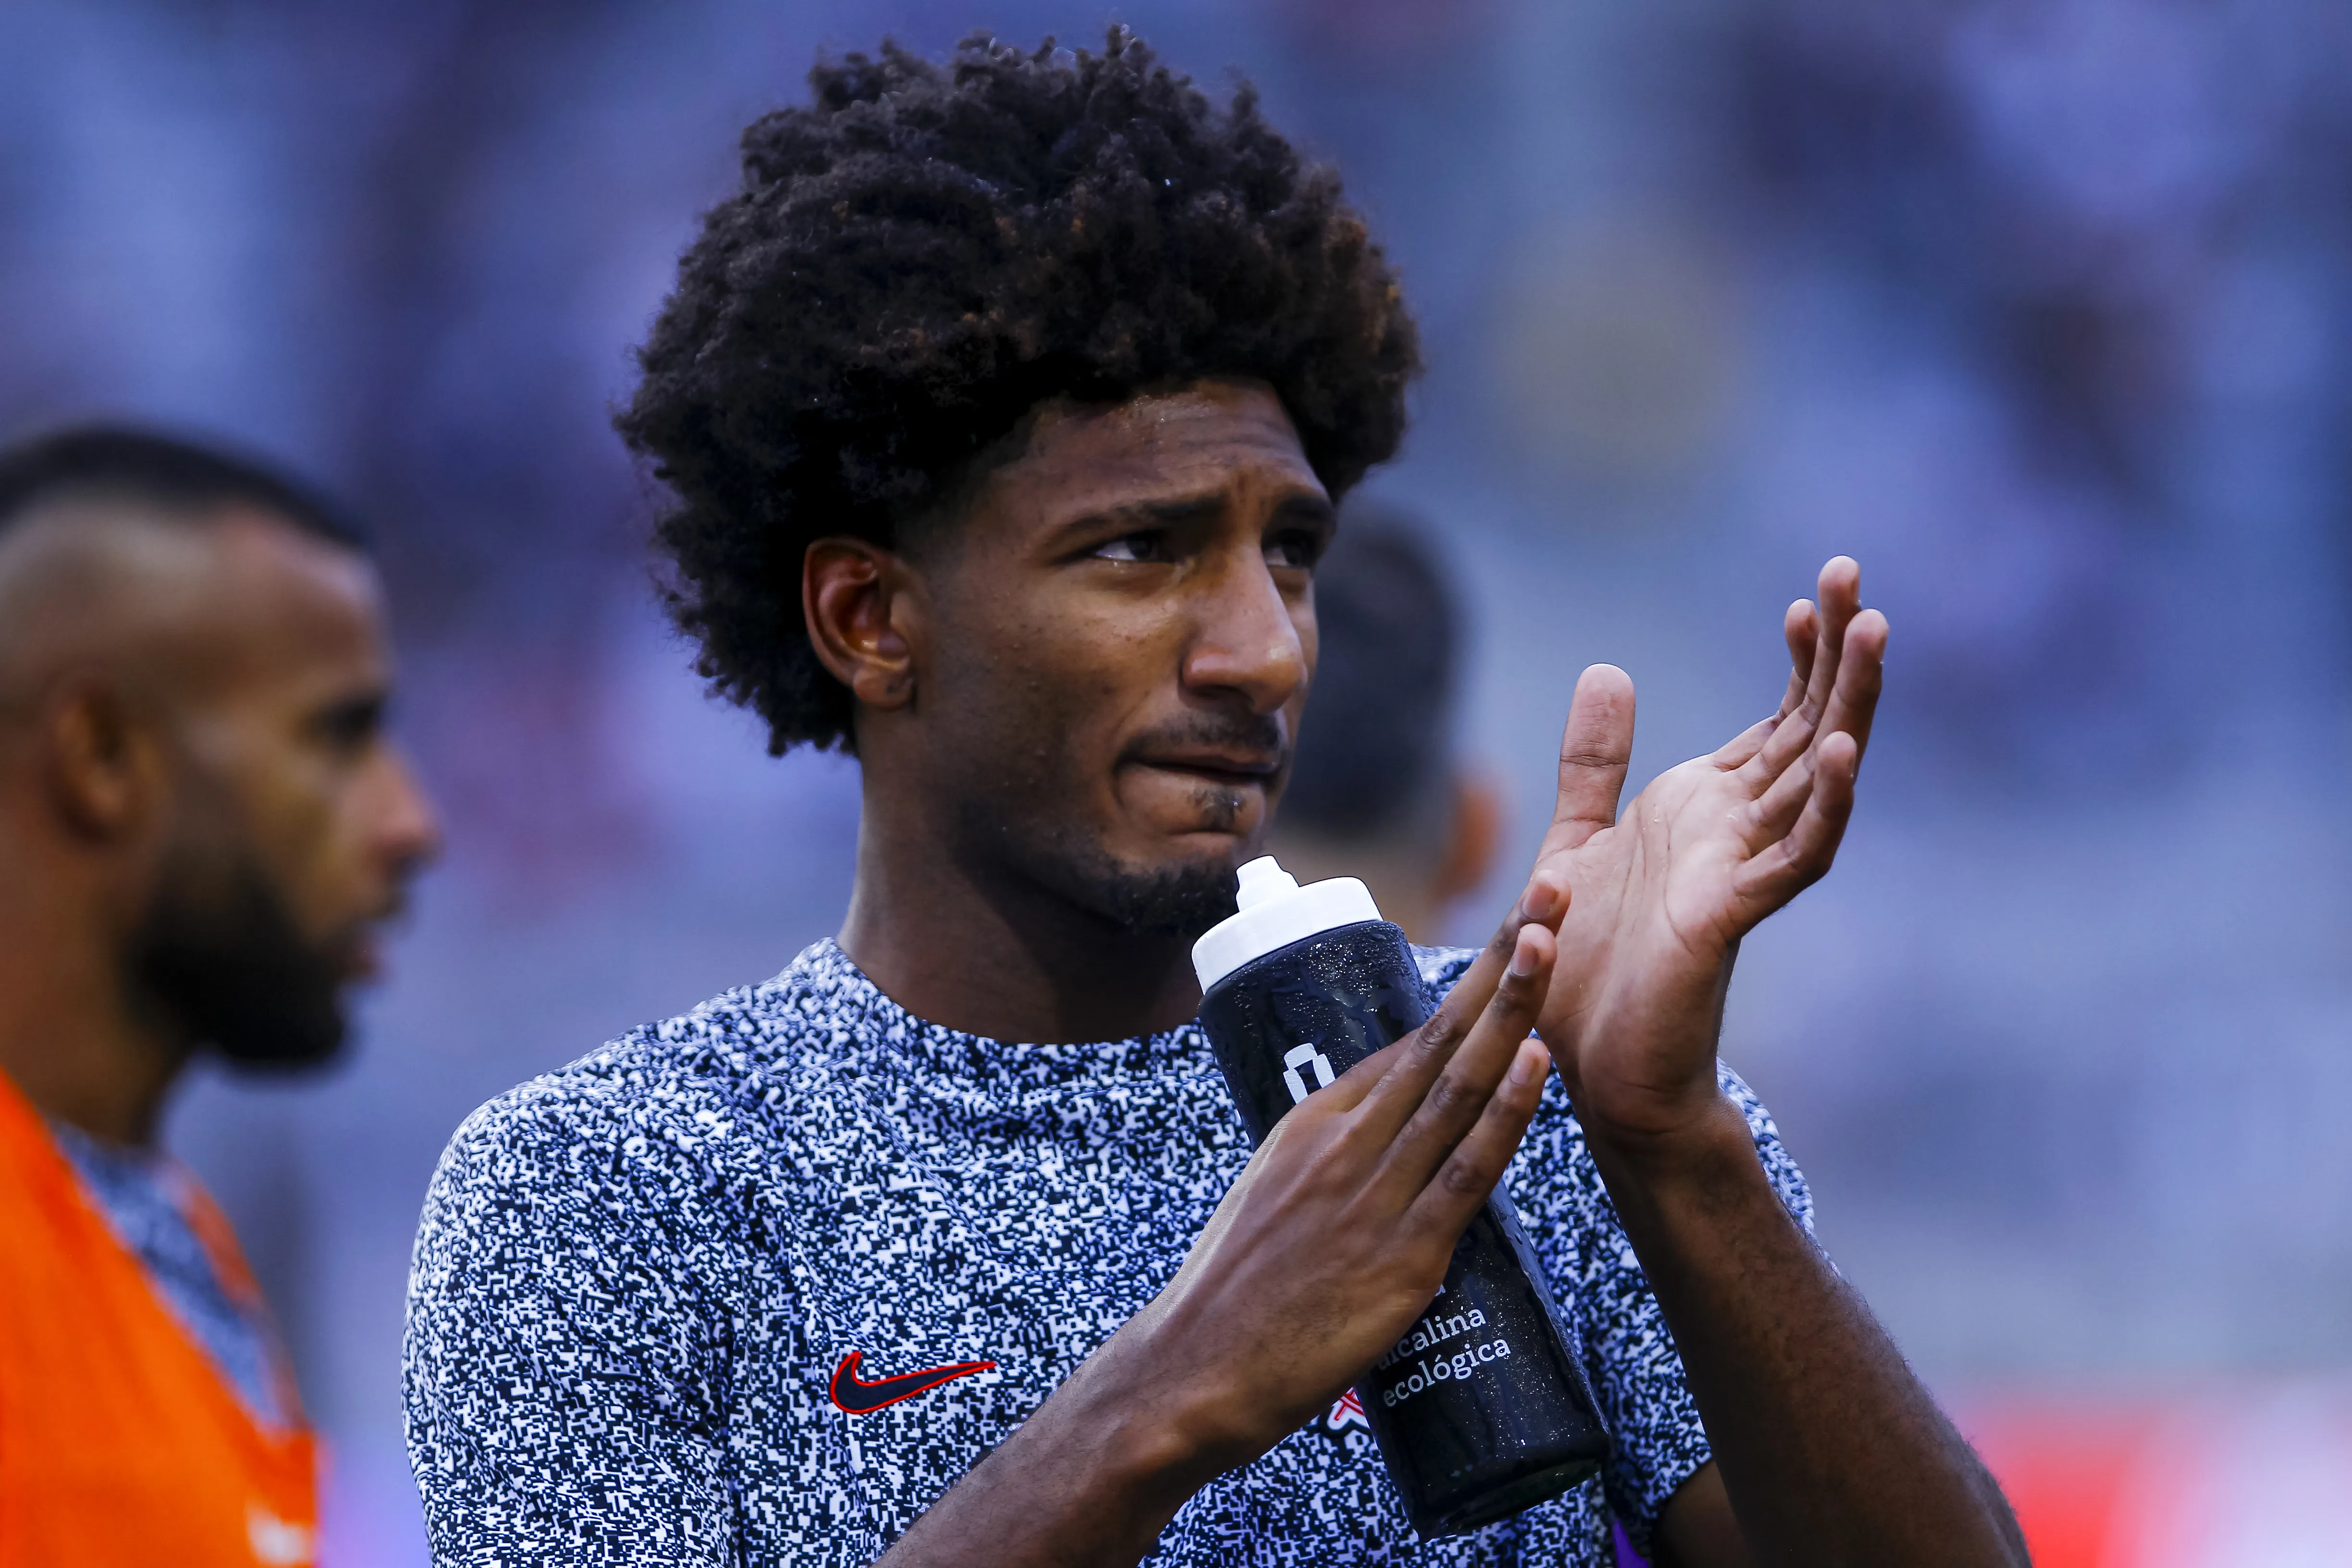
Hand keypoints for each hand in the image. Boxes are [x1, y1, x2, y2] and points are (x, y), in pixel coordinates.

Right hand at [1109, 892, 1566, 1477]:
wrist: (1192, 1372)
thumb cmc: (1236, 1296)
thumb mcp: (1277, 1199)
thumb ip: (1335, 1165)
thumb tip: (1387, 1148)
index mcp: (1314, 1122)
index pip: (1411, 1044)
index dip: (1470, 986)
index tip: (1517, 930)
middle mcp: (1345, 1142)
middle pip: (1440, 1036)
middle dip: (1501, 962)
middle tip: (1551, 892)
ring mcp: (1373, 1193)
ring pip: (1459, 1084)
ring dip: (1512, 1009)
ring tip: (1551, 941)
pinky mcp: (1400, 1255)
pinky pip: (1464, 1170)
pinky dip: (1504, 1112)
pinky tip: (1535, 1063)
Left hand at [1532, 556, 1885, 1149]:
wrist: (1586, 1065)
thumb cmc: (1588, 965)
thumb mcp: (1578, 838)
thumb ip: (1594, 762)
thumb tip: (1611, 669)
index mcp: (1706, 812)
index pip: (1777, 721)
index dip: (1801, 659)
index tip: (1811, 595)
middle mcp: (1738, 833)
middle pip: (1809, 728)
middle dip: (1835, 655)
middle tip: (1853, 575)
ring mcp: (1742, 872)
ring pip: (1818, 777)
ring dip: (1848, 707)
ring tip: (1872, 631)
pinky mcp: (1730, 916)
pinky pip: (1794, 856)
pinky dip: (1826, 805)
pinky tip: (1844, 752)